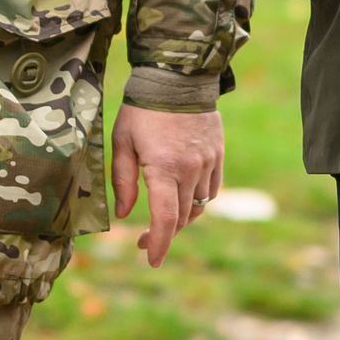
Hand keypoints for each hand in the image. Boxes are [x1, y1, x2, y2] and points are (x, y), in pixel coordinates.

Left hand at [110, 104, 224, 264]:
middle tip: (143, 243)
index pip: (166, 218)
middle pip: (182, 217)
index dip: (159, 244)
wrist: (178, 78)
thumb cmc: (142, 110)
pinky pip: (211, 189)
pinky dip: (197, 200)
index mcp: (164, 168)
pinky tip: (182, 199)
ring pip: (198, 205)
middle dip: (163, 235)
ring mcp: (208, 163)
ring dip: (181, 219)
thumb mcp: (122, 143)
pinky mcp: (217, 155)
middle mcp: (191, 170)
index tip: (151, 260)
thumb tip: (124, 215)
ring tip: (162, 222)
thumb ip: (123, 181)